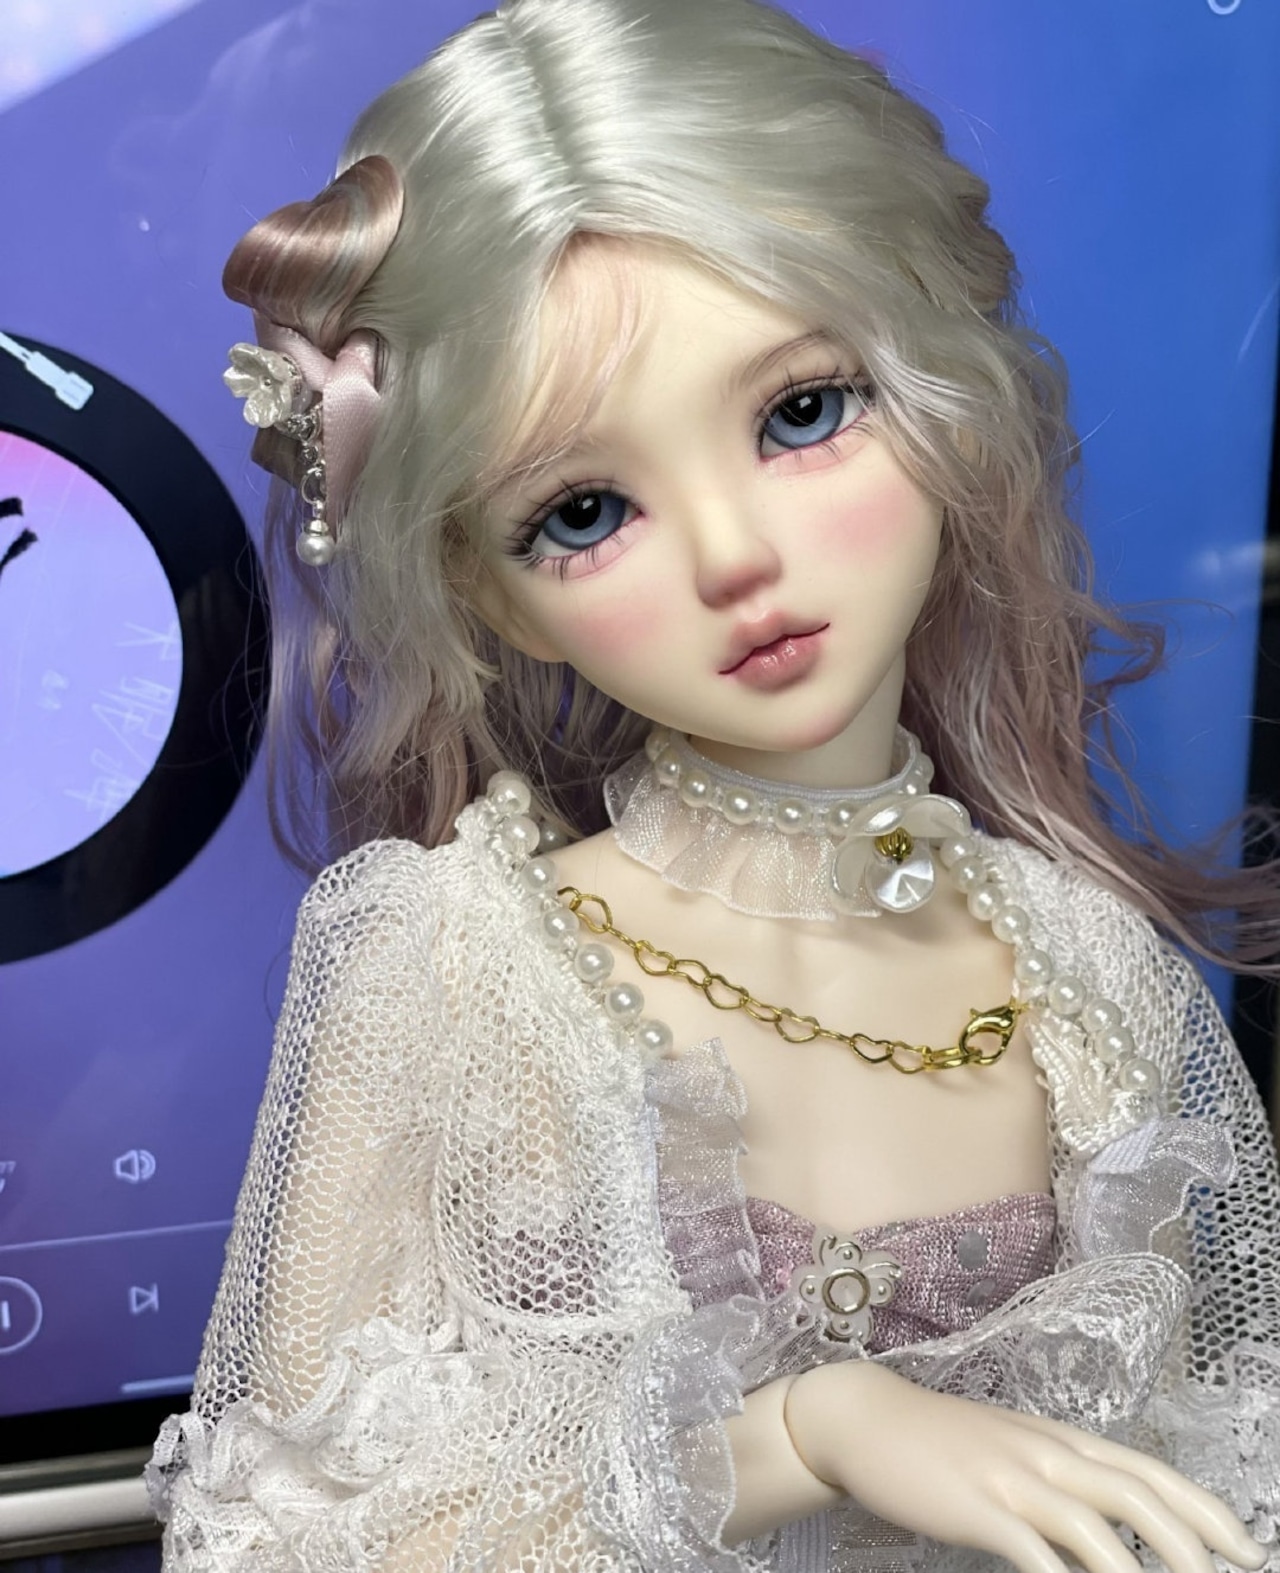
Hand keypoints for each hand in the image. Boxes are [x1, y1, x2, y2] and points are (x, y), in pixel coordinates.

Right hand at [783, 1361, 1265, 1572]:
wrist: (866, 1419)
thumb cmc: (943, 1442)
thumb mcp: (1013, 1449)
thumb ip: (1062, 1479)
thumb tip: (1114, 1530)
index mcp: (1060, 1439)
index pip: (1150, 1470)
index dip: (1204, 1509)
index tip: (1247, 1548)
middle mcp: (1046, 1453)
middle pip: (1136, 1496)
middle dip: (1192, 1547)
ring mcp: (1011, 1480)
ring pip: (1094, 1529)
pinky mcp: (978, 1509)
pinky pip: (1034, 1556)